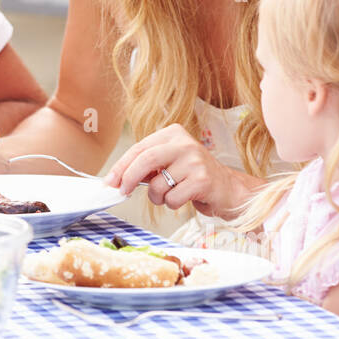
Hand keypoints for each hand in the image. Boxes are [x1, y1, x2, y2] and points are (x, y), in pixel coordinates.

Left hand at [102, 124, 239, 216]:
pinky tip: (184, 198)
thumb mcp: (169, 163)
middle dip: (128, 178)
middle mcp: (185, 143)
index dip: (121, 166)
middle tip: (122, 192)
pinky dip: (172, 204)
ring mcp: (195, 161)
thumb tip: (116, 179)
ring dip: (157, 197)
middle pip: (146, 159)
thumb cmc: (193, 177)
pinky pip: (172, 198)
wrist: (228, 189)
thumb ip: (146, 166)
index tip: (109, 181)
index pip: (139, 148)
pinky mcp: (203, 180)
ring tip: (171, 194)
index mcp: (173, 134)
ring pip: (158, 184)